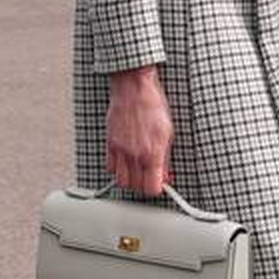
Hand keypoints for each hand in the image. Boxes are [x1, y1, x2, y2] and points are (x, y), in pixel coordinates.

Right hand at [106, 66, 172, 195]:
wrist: (134, 88)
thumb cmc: (153, 105)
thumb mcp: (168, 132)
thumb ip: (165, 158)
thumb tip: (165, 175)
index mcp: (153, 152)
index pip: (152, 187)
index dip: (157, 189)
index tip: (159, 185)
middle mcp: (135, 154)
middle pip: (136, 187)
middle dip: (144, 185)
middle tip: (149, 177)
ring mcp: (120, 150)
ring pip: (121, 180)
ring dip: (130, 180)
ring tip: (137, 171)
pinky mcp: (110, 143)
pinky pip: (110, 167)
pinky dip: (117, 169)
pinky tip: (125, 162)